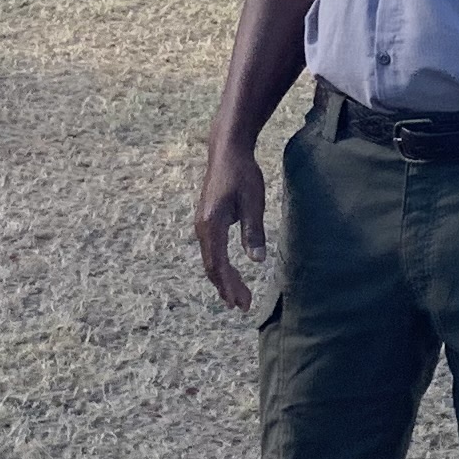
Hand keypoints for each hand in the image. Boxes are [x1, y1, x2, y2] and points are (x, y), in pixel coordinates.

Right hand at [194, 140, 267, 311]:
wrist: (226, 152)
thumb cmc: (242, 174)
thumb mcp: (253, 202)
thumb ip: (253, 232)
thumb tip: (257, 261)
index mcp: (212, 224)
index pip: (218, 264)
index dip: (229, 285)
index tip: (241, 302)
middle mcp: (202, 227)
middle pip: (212, 267)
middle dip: (227, 287)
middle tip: (243, 306)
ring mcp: (202, 225)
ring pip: (211, 260)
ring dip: (224, 279)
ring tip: (238, 296)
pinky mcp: (206, 222)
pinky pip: (211, 251)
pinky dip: (221, 266)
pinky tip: (231, 274)